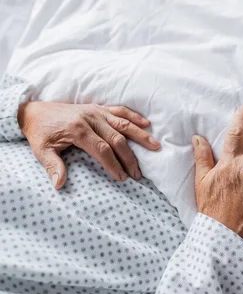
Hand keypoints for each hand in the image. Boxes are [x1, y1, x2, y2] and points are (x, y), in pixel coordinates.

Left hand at [18, 102, 159, 188]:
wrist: (35, 111)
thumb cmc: (39, 132)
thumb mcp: (41, 151)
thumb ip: (52, 166)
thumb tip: (59, 185)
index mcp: (78, 130)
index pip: (102, 150)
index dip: (113, 165)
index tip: (122, 178)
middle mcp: (91, 118)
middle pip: (117, 138)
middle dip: (129, 157)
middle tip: (138, 174)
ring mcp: (96, 111)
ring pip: (123, 124)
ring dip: (141, 136)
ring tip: (156, 146)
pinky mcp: (98, 108)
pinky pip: (120, 110)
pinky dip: (134, 117)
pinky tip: (146, 124)